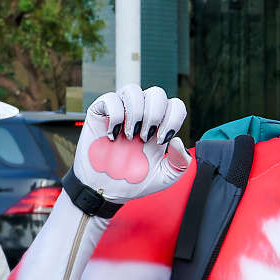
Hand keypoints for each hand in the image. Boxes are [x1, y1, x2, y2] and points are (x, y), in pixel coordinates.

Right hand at [72, 85, 190, 204]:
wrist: (106, 190)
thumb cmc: (134, 181)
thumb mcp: (164, 177)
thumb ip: (180, 163)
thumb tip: (179, 141)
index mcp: (160, 125)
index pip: (175, 105)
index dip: (173, 119)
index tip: (162, 141)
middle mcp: (142, 114)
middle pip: (156, 93)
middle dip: (154, 115)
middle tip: (145, 138)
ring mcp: (121, 111)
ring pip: (133, 90)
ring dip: (136, 113)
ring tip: (130, 136)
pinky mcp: (100, 113)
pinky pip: (110, 98)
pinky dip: (115, 115)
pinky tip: (112, 135)